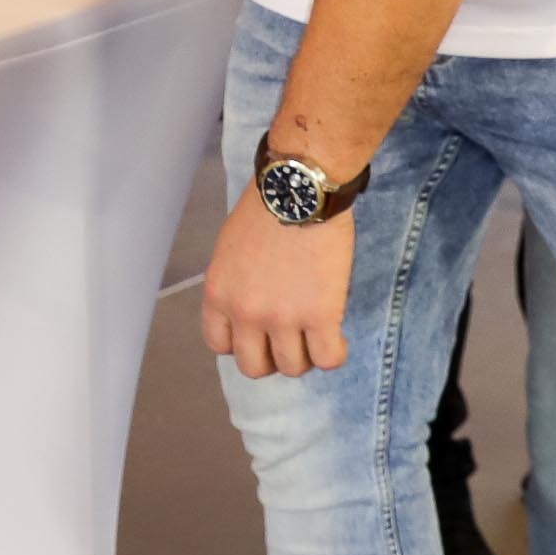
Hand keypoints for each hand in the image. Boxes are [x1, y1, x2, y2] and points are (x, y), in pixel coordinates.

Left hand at [201, 191, 355, 378]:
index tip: (259, 333)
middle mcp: (245, 313)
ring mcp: (283, 318)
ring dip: (305, 354)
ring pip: (292, 367)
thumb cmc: (266, 207)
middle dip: (272, 357)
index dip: (243, 342)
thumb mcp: (230, 249)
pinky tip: (336, 336)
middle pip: (254, 366)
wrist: (301, 187)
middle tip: (289, 338)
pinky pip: (328, 359)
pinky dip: (334, 353)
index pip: (220, 345)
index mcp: (218, 294)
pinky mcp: (320, 315)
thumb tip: (249, 304)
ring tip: (316, 333)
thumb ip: (234, 284)